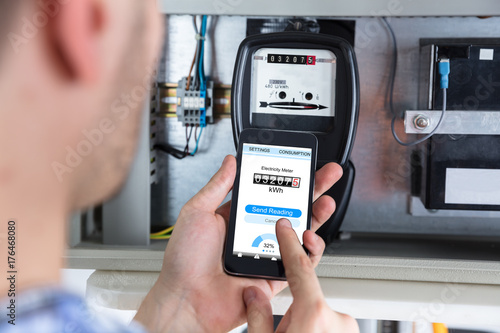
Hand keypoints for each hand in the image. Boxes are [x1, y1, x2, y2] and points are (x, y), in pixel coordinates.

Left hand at [134, 155, 342, 332]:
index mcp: (238, 217)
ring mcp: (267, 254)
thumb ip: (218, 186)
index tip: (299, 163)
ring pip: (300, 233)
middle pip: (290, 208)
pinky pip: (299, 262)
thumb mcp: (197, 212)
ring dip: (316, 216)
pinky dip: (309, 249)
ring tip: (325, 201)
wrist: (185, 299)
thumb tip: (231, 161)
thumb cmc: (184, 261)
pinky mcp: (274, 276)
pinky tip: (308, 235)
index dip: (286, 178)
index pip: (268, 191)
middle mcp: (255, 233)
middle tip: (327, 174)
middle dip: (311, 190)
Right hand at [243, 219, 358, 332]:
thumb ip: (258, 316)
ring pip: (318, 313)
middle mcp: (336, 319)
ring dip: (306, 324)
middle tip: (286, 328)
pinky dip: (317, 331)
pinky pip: (329, 325)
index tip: (285, 226)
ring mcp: (348, 328)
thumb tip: (253, 296)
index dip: (289, 243)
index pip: (300, 267)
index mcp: (314, 315)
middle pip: (308, 296)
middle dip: (295, 307)